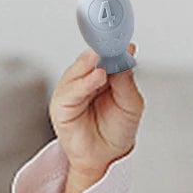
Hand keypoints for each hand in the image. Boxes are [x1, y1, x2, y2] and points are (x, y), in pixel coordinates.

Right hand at [49, 46, 144, 192]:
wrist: (105, 157)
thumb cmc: (116, 130)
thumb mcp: (131, 104)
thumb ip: (126, 80)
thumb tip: (126, 53)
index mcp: (103, 74)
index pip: (106, 53)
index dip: (113, 43)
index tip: (122, 34)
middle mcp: (86, 79)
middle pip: (90, 58)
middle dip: (100, 48)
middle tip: (111, 39)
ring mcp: (72, 91)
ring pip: (78, 71)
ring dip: (90, 64)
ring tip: (103, 58)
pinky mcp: (61, 106)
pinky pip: (71, 91)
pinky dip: (83, 83)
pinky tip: (97, 77)